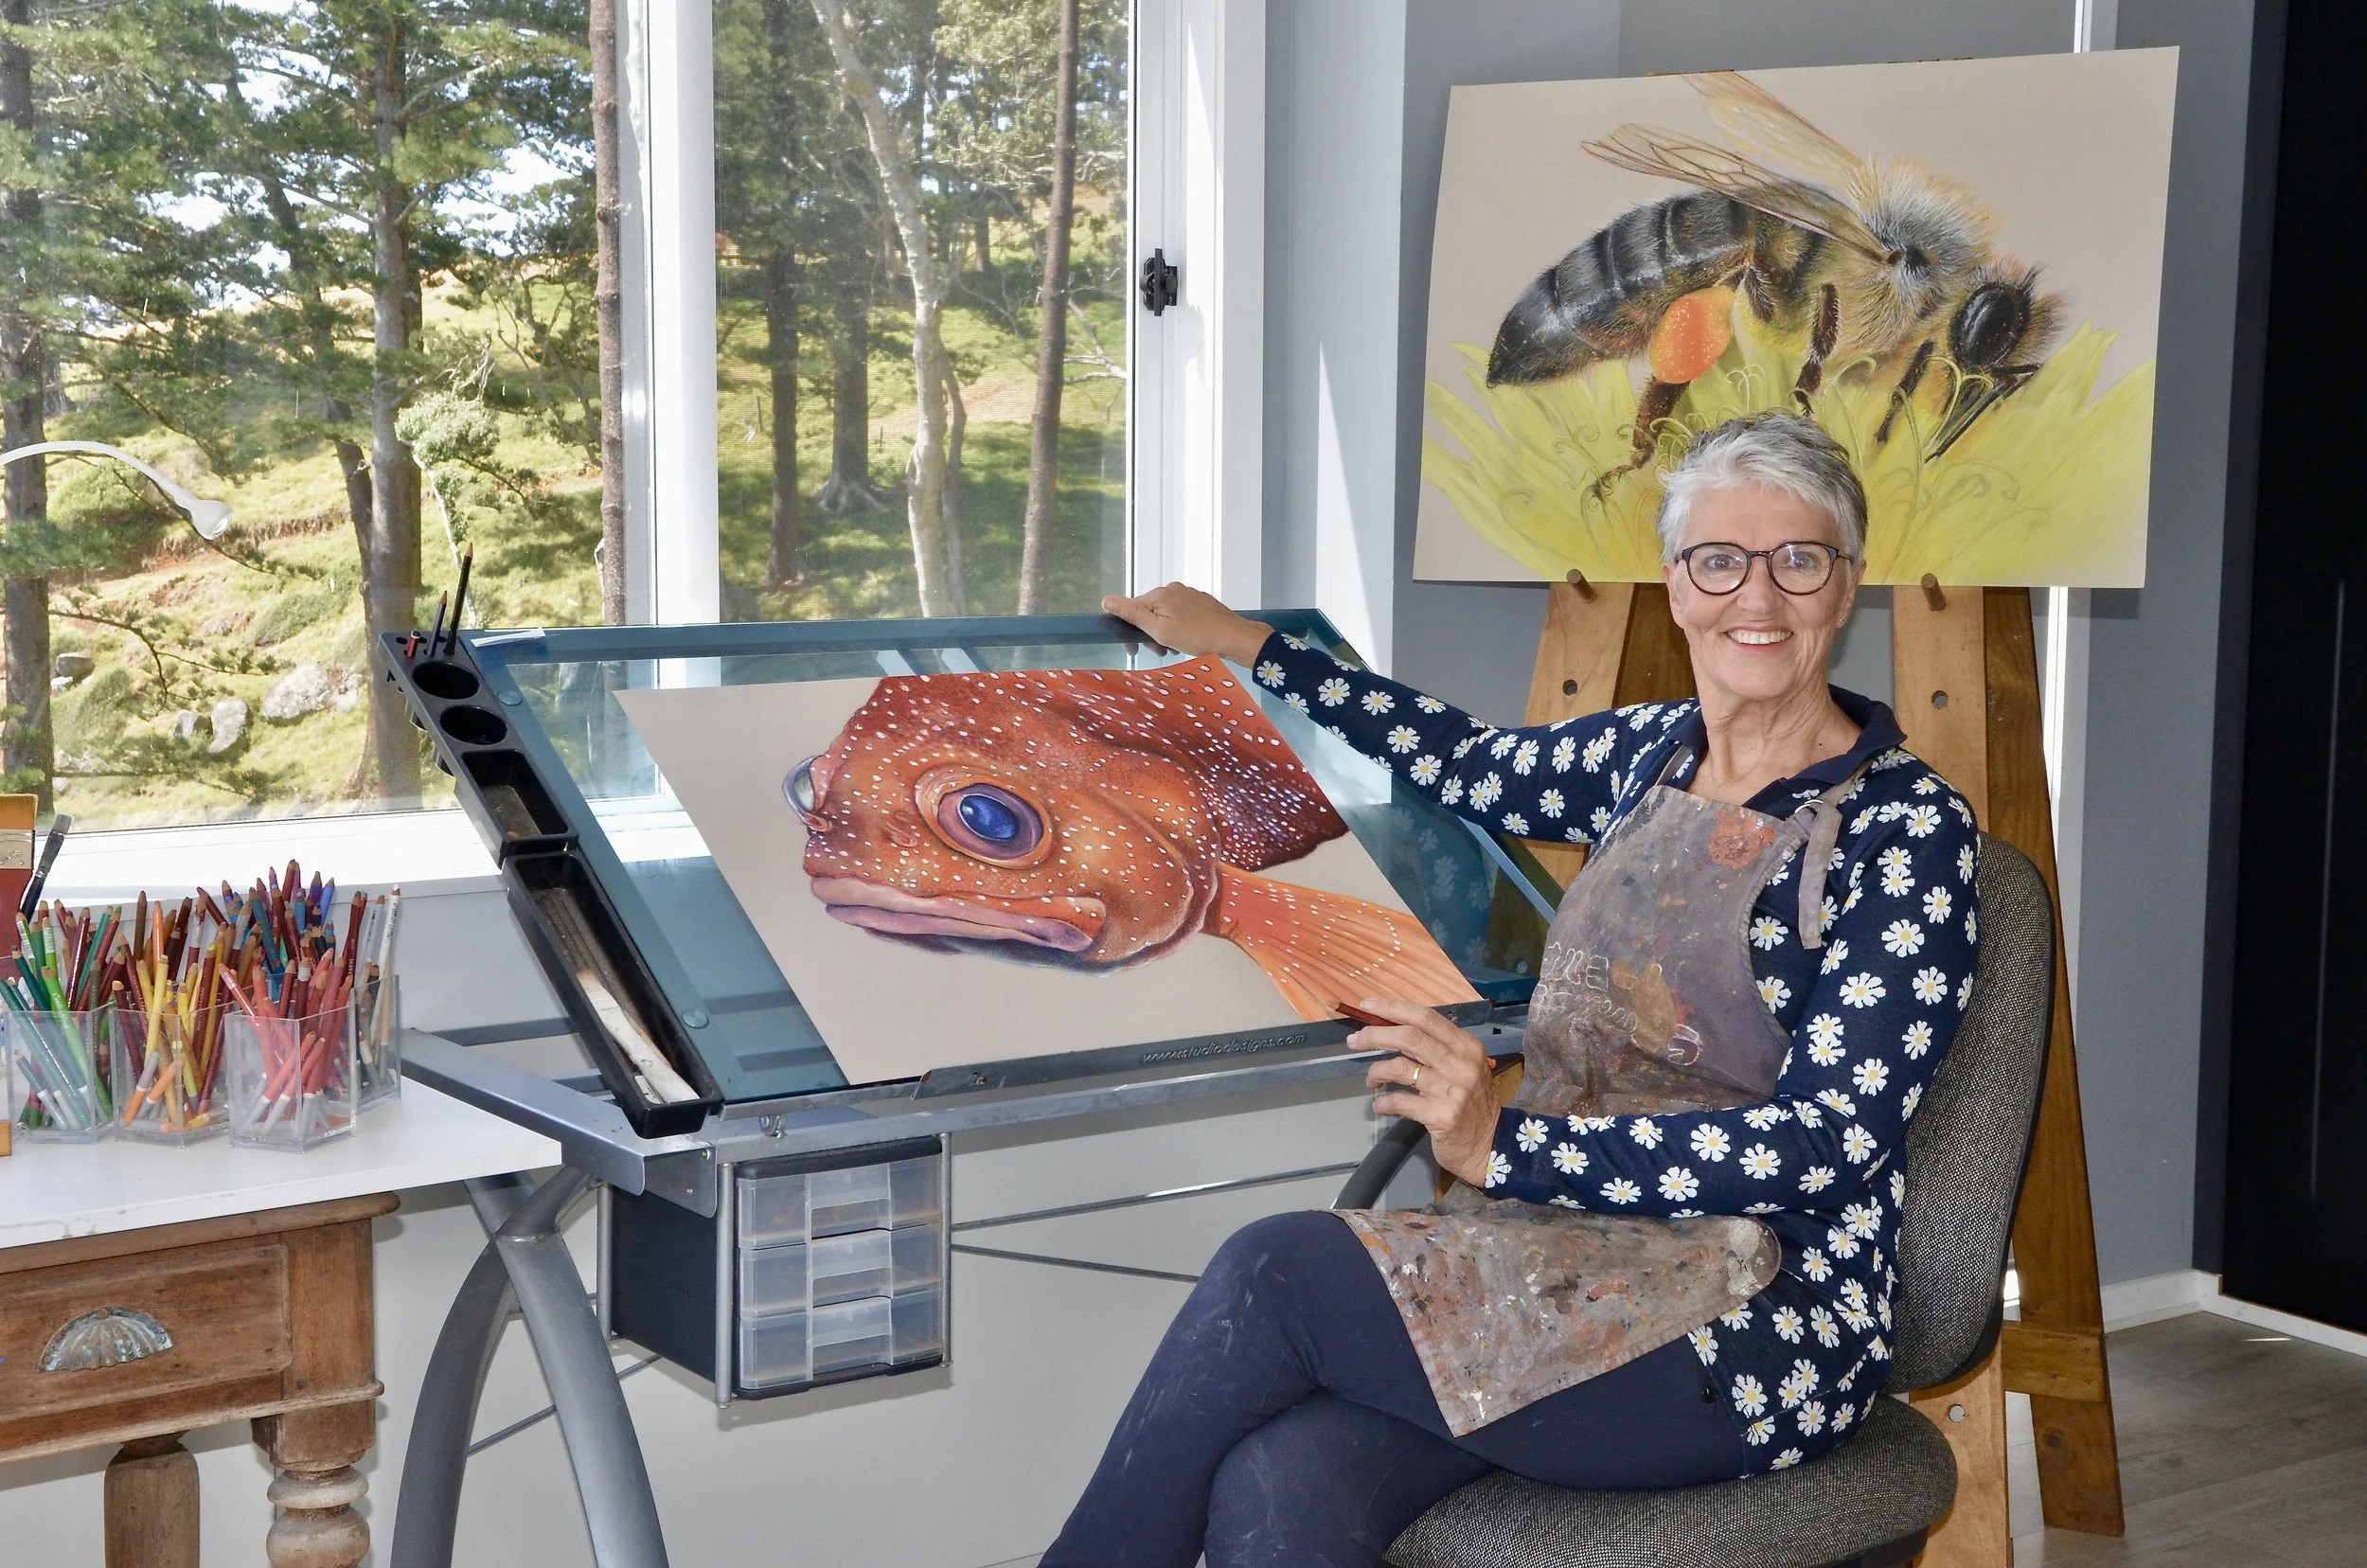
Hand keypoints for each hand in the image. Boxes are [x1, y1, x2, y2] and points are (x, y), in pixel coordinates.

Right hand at [1101, 583, 1271, 665]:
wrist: (1233, 637)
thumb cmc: (1196, 636)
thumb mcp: (1159, 630)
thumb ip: (1132, 614)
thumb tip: (1106, 600)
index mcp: (1159, 594)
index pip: (1132, 608)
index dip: (1130, 630)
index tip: (1133, 649)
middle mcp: (1173, 589)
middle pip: (1150, 611)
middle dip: (1150, 633)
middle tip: (1160, 652)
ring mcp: (1188, 594)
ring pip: (1166, 614)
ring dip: (1164, 633)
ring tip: (1175, 648)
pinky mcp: (1201, 602)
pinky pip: (1181, 614)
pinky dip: (1178, 628)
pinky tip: (1187, 641)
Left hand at [1355, 996, 1501, 1188]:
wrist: (1490, 1144)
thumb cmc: (1471, 1102)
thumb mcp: (1462, 1068)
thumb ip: (1434, 1049)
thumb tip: (1390, 1030)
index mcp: (1466, 1046)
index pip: (1425, 1017)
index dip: (1392, 1008)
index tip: (1368, 1007)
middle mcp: (1461, 1064)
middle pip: (1410, 1037)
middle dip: (1376, 1035)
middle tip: (1355, 1041)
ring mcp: (1452, 1091)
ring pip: (1400, 1068)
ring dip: (1376, 1071)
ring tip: (1371, 1079)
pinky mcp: (1441, 1116)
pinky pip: (1400, 1101)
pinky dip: (1383, 1102)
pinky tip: (1380, 1105)